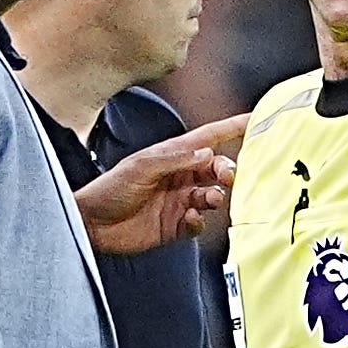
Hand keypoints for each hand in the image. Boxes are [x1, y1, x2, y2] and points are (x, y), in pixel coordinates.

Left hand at [77, 115, 246, 254]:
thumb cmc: (109, 189)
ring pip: (213, 196)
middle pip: (217, 169)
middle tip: (228, 176)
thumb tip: (207, 153)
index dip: (232, 128)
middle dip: (227, 170)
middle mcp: (180, 177)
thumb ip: (175, 159)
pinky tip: (191, 218)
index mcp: (172, 156)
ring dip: (216, 197)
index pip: (208, 138)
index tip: (256, 120)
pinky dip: (200, 220)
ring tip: (209, 199)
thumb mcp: (141, 166)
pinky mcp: (175, 226)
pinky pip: (199, 223)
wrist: (91, 223)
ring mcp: (179, 202)